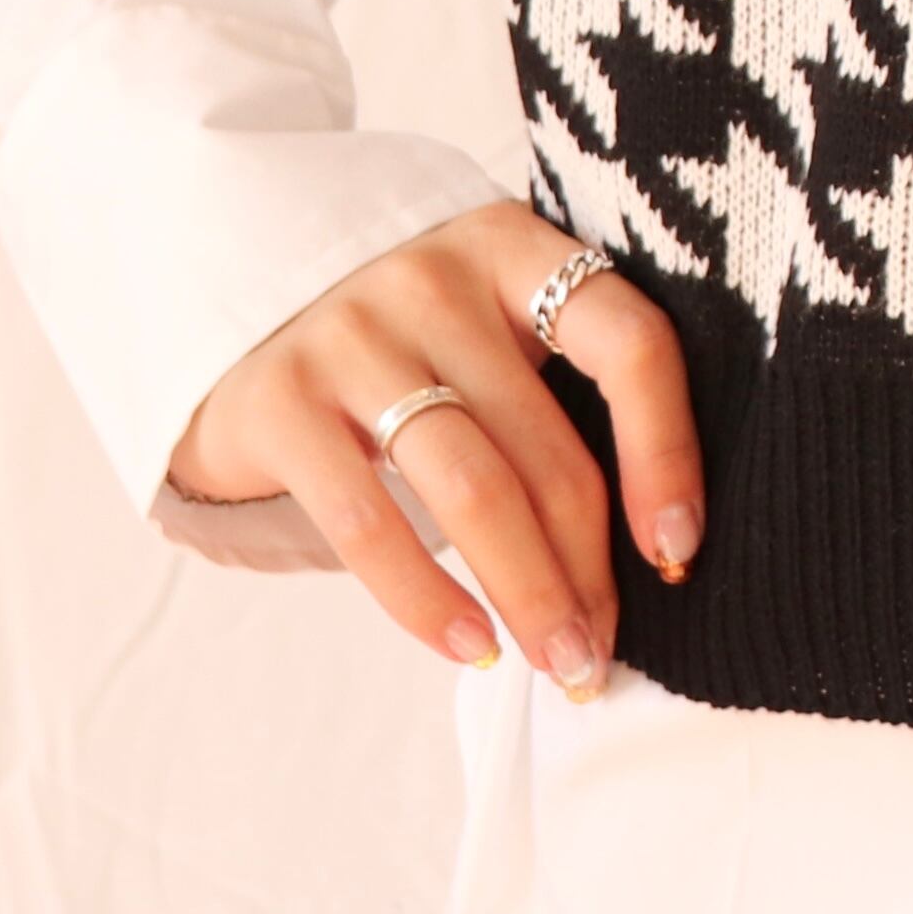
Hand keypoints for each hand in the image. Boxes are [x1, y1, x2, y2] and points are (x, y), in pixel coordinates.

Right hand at [166, 204, 702, 700]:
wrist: (233, 308)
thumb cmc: (403, 342)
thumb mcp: (487, 324)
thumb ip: (558, 394)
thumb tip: (655, 545)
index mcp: (515, 250)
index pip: (628, 343)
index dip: (666, 451)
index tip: (680, 549)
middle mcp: (437, 279)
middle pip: (546, 447)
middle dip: (588, 570)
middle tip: (604, 655)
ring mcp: (353, 334)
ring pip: (472, 489)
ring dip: (527, 594)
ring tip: (559, 664)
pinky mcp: (281, 400)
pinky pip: (371, 522)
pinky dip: (426, 600)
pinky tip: (468, 645)